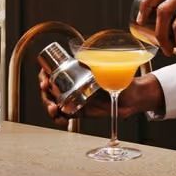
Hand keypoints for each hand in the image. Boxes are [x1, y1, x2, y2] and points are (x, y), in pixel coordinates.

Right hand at [39, 68, 159, 122]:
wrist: (131, 97)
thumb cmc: (121, 78)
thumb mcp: (105, 68)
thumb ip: (94, 63)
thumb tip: (82, 56)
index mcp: (73, 72)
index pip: (52, 71)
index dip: (43, 75)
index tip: (44, 80)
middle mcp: (71, 84)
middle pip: (48, 90)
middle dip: (44, 94)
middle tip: (48, 97)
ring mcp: (73, 98)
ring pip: (53, 103)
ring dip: (49, 107)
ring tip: (54, 110)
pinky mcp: (79, 111)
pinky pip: (64, 116)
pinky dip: (59, 119)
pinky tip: (60, 120)